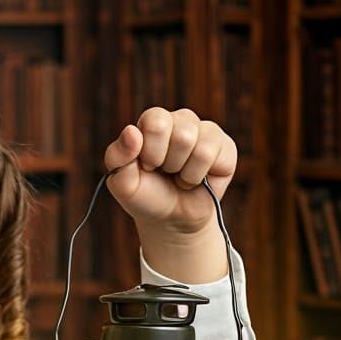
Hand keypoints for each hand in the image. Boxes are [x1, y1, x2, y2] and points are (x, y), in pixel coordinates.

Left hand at [104, 107, 236, 235]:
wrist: (171, 220)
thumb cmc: (146, 196)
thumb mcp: (123, 182)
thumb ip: (117, 156)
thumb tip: (131, 132)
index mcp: (154, 121)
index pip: (156, 121)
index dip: (150, 151)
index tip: (147, 166)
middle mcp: (180, 119)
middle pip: (180, 132)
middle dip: (168, 163)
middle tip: (165, 173)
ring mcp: (205, 131)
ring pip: (195, 143)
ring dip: (183, 171)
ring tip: (179, 176)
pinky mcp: (224, 146)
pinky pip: (210, 154)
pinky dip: (197, 176)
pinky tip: (195, 179)